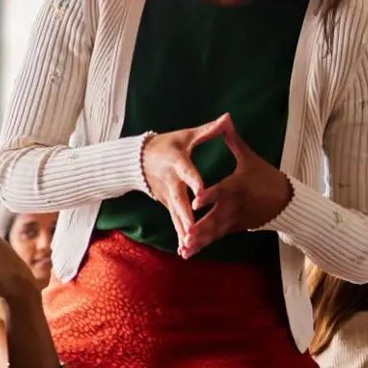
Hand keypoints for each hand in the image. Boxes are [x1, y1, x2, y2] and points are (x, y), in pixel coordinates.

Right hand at [139, 121, 222, 253]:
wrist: (140, 159)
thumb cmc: (169, 144)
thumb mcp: (187, 135)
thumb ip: (209, 130)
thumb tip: (228, 117)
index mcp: (178, 163)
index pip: (188, 172)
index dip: (195, 181)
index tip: (203, 192)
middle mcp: (171, 182)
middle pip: (179, 201)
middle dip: (186, 218)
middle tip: (192, 231)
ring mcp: (167, 196)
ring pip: (176, 216)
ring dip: (182, 232)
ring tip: (189, 247)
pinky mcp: (167, 204)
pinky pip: (175, 221)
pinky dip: (180, 235)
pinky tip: (185, 250)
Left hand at [181, 115, 293, 255]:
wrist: (284, 201)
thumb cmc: (264, 176)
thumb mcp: (249, 158)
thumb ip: (233, 140)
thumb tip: (226, 118)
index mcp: (235, 187)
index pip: (220, 192)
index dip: (208, 196)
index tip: (196, 201)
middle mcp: (233, 206)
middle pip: (214, 218)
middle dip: (200, 228)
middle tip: (186, 236)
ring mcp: (233, 220)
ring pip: (213, 232)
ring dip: (198, 241)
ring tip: (183, 250)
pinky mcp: (233, 228)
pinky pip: (215, 238)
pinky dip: (202, 245)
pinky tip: (186, 253)